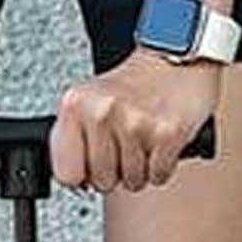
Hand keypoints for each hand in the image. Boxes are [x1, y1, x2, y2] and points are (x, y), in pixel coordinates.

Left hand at [50, 47, 220, 192]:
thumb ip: (76, 138)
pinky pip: (158, 176)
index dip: (82, 175)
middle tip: (124, 144)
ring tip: (143, 139)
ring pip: (132, 182)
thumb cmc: (134, 83)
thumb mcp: (91, 101)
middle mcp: (103, 112)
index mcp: (76, 104)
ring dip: (141, 168)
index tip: (92, 164)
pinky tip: (160, 143)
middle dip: (116, 171)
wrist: (175, 58)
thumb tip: (77, 183)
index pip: (66, 173)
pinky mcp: (167, 134)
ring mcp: (135, 124)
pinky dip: (162, 166)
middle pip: (102, 182)